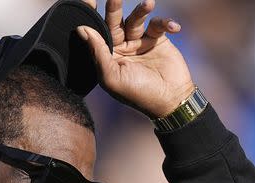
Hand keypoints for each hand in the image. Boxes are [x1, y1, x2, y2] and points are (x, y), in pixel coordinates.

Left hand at [78, 0, 194, 117]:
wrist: (171, 100)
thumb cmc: (138, 93)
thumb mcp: (112, 77)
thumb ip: (98, 53)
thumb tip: (81, 29)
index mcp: (107, 56)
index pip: (96, 32)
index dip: (91, 16)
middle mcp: (121, 47)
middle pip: (114, 21)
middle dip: (114, 7)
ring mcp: (139, 42)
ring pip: (136, 19)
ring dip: (142, 10)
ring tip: (149, 3)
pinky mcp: (158, 40)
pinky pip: (158, 25)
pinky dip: (165, 23)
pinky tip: (173, 27)